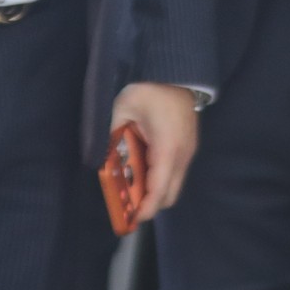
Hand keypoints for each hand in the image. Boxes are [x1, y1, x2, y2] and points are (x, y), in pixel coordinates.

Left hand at [110, 81, 200, 220]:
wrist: (176, 71)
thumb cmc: (149, 89)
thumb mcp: (122, 109)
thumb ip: (111, 135)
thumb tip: (100, 158)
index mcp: (167, 149)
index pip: (159, 190)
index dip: (145, 208)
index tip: (130, 218)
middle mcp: (182, 155)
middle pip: (170, 194)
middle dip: (149, 204)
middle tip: (127, 204)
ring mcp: (188, 151)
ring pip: (173, 184)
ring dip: (154, 191)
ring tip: (131, 188)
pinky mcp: (188, 147)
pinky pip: (174, 172)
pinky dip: (159, 178)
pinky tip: (141, 169)